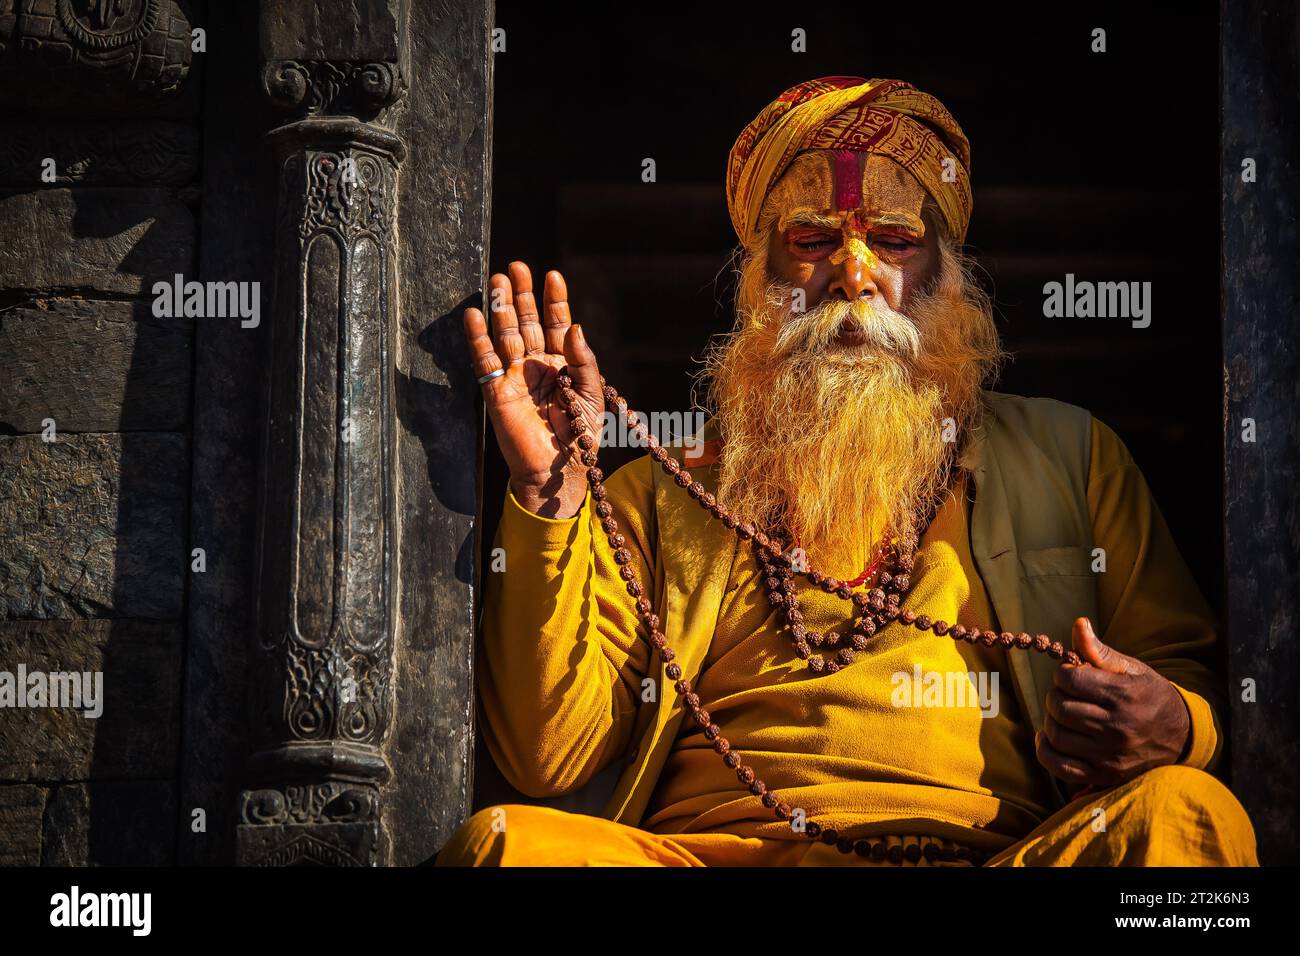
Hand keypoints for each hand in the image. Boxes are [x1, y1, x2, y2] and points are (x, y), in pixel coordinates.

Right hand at [463, 263, 605, 517]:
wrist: (558, 469)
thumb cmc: (579, 436)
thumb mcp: (592, 395)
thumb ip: (584, 361)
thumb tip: (575, 327)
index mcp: (563, 362)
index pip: (556, 323)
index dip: (554, 300)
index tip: (553, 275)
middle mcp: (537, 364)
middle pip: (526, 321)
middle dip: (522, 294)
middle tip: (517, 266)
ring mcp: (515, 375)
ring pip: (505, 334)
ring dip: (501, 307)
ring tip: (499, 280)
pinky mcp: (496, 391)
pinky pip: (485, 360)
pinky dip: (478, 338)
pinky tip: (473, 314)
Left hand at [1035, 617, 1191, 787]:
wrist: (1182, 737)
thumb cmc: (1150, 696)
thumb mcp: (1131, 669)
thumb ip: (1099, 650)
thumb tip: (1078, 624)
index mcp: (1123, 695)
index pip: (1070, 679)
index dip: (1064, 674)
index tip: (1072, 676)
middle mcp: (1117, 727)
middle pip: (1059, 707)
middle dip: (1056, 696)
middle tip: (1068, 695)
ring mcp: (1110, 755)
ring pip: (1056, 735)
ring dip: (1052, 721)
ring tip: (1065, 715)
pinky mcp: (1105, 775)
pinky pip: (1060, 767)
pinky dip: (1046, 751)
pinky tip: (1048, 739)